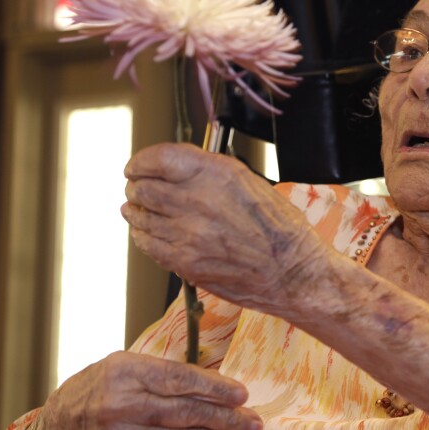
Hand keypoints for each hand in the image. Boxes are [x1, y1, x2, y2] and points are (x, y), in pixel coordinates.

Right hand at [39, 351, 259, 428]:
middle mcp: (121, 402)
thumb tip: (215, 385)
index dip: (213, 387)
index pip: (179, 378)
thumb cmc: (99, 387)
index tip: (241, 394)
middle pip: (182, 411)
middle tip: (252, 420)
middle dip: (222, 417)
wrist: (56, 421)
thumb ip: (165, 375)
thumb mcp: (127, 367)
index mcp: (125, 370)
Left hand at [121, 143, 323, 311]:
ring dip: (136, 211)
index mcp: (218, 174)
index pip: (159, 159)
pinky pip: (147, 244)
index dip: (141, 161)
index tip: (137, 167)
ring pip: (140, 216)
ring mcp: (189, 233)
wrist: (292, 271)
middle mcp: (199, 200)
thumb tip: (174, 167)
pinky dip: (142, 236)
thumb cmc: (278, 228)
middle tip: (137, 189)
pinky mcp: (184, 261)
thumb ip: (208, 171)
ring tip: (139, 210)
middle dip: (136, 187)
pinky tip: (149, 233)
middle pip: (143, 187)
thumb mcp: (248, 182)